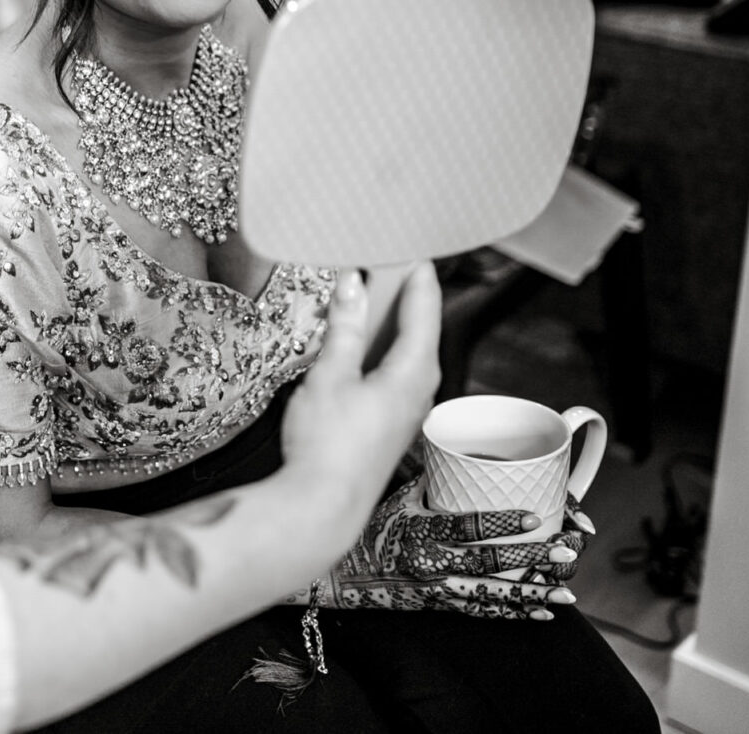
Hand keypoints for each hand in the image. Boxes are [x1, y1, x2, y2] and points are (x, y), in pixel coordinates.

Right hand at [279, 265, 442, 546]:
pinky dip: (384, 346)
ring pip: (408, 350)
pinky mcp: (392, 420)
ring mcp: (408, 407)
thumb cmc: (328, 446)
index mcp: (413, 371)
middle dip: (404, 292)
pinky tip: (361, 343)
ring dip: (391, 320)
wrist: (323, 504)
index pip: (425, 306)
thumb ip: (345, 327)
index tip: (410, 243)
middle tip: (386, 259)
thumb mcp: (330, 375)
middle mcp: (420, 388)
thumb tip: (354, 285)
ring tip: (371, 293)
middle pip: (420, 326)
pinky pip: (397, 370)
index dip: (418, 272)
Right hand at [316, 479, 588, 618]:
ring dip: (532, 593)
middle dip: (531, 558)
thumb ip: (433, 481)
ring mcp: (438, 588)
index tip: (534, 515)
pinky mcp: (441, 605)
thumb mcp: (399, 499)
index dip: (501, 522)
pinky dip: (514, 614)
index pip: (466, 525)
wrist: (347, 575)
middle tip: (564, 551)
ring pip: (493, 593)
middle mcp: (431, 561)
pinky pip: (483, 612)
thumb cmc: (375, 529)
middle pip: (489, 562)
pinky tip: (543, 614)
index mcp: (421, 529)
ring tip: (567, 592)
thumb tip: (461, 453)